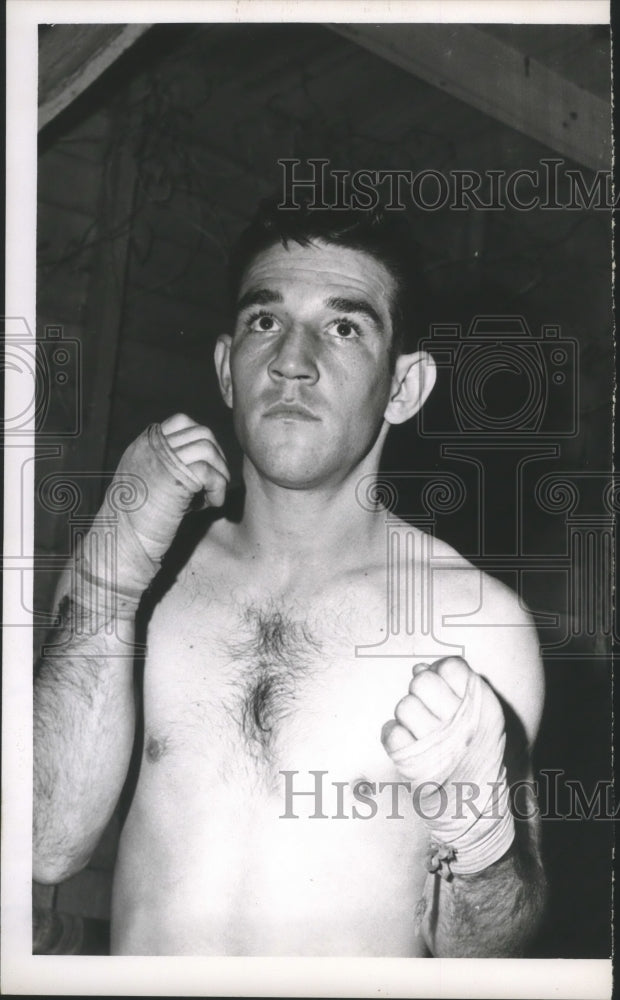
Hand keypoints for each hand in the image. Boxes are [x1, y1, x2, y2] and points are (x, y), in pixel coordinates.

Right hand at [78, 414, 230, 614]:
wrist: (119, 543)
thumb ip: (168, 467)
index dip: (200, 443)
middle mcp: (152, 447)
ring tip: (211, 496)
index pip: (181, 422)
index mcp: (143, 445)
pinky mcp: (174, 478)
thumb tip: (203, 466)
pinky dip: (218, 489)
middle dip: (216, 457)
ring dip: (219, 472)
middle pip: (201, 432)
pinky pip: (210, 471)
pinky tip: (211, 506)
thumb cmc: (134, 524)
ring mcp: (162, 460)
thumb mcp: (147, 484)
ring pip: (208, 448)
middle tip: (212, 485)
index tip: (202, 470)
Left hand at [380, 657, 512, 875]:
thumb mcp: (481, 722)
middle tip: (428, 709)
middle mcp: (462, 724)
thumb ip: (456, 690)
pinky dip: (394, 736)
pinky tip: (408, 745)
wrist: (477, 813)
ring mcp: (438, 744)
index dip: (440, 671)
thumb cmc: (476, 759)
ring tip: (420, 732)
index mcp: (483, 708)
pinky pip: (390, 732)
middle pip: (423, 682)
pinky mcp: (414, 764)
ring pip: (404, 706)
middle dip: (419, 691)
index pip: (452, 667)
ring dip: (407, 717)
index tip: (441, 685)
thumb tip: (419, 667)